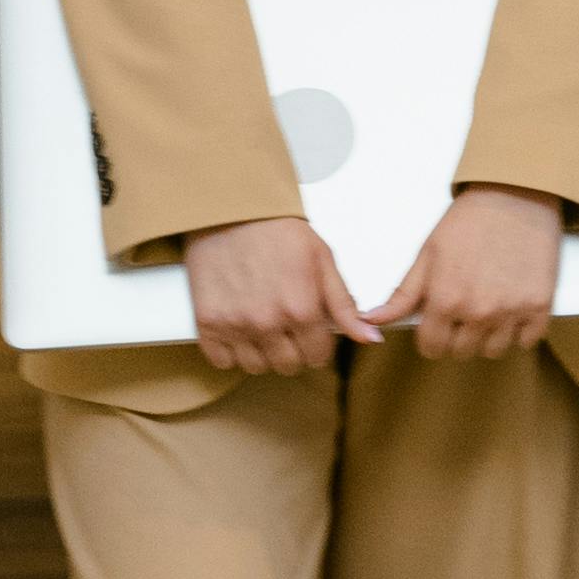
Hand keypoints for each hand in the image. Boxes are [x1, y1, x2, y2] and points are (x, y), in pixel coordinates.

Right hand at [182, 213, 377, 378]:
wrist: (231, 210)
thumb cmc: (279, 231)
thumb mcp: (323, 260)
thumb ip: (344, 305)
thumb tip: (370, 338)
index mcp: (301, 308)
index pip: (318, 356)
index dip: (318, 344)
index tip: (311, 331)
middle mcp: (268, 323)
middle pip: (288, 366)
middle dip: (293, 350)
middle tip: (288, 326)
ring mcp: (235, 325)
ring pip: (256, 367)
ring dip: (263, 353)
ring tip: (263, 327)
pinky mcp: (207, 323)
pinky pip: (222, 361)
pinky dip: (231, 351)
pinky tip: (240, 329)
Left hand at [377, 183, 564, 362]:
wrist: (516, 195)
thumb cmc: (468, 221)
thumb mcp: (428, 253)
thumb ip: (403, 294)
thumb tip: (370, 321)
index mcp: (446, 300)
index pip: (432, 348)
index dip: (431, 338)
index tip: (437, 326)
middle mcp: (478, 312)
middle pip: (461, 352)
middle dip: (458, 335)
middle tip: (464, 308)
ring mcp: (512, 311)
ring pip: (493, 351)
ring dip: (488, 336)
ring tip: (488, 307)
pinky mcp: (540, 306)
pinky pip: (527, 341)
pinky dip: (519, 331)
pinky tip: (512, 308)